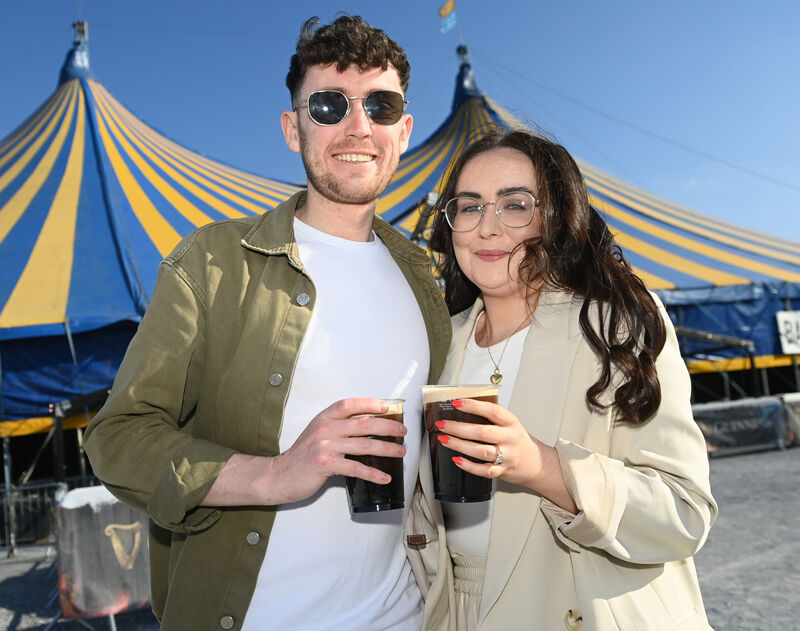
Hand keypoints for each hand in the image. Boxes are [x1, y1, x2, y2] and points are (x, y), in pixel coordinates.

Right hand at [266, 398, 406, 503]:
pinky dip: (374, 473)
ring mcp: (326, 446)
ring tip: (400, 452)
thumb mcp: (318, 432)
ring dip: (387, 449)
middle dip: (388, 427)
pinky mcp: (327, 464)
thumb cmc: (302, 455)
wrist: (280, 475)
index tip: (386, 407)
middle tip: (402, 431)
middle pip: (364, 423)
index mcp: (324, 418)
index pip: (349, 404)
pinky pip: (356, 468)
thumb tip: (367, 425)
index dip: (369, 403)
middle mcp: (325, 428)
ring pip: (365, 445)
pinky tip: (384, 477)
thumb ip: (337, 426)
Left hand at [435, 398, 544, 488]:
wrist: (535, 462)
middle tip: (443, 425)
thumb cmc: (517, 440)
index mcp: (511, 423)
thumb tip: (463, 409)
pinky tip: (457, 459)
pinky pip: (484, 470)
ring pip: (480, 451)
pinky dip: (468, 466)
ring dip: (459, 445)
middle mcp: (510, 439)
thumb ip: (491, 418)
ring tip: (445, 439)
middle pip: (482, 432)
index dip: (474, 406)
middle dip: (458, 428)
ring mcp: (507, 456)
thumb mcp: (510, 424)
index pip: (492, 411)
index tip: (457, 403)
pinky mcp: (502, 471)